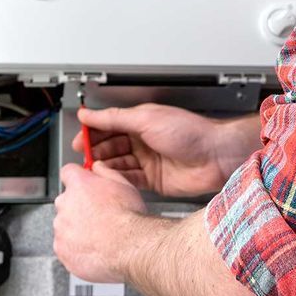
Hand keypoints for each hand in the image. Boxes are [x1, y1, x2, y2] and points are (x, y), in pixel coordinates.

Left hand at [53, 162, 147, 282]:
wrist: (128, 247)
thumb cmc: (128, 218)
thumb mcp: (124, 184)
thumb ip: (105, 172)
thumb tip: (98, 167)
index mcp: (79, 185)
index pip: (68, 173)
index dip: (77, 178)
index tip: (83, 185)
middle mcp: (65, 204)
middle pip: (66, 201)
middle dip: (78, 206)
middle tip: (98, 215)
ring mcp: (61, 228)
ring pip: (65, 224)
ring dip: (76, 228)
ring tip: (98, 235)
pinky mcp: (61, 249)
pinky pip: (64, 246)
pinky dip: (75, 247)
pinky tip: (93, 247)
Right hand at [73, 104, 260, 197]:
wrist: (216, 157)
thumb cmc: (191, 133)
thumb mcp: (146, 119)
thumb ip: (114, 118)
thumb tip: (89, 114)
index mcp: (141, 121)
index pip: (110, 125)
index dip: (93, 132)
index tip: (80, 139)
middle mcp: (144, 141)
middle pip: (111, 146)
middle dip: (96, 151)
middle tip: (84, 158)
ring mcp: (148, 161)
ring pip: (118, 164)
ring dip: (105, 166)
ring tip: (94, 170)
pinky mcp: (154, 181)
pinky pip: (129, 180)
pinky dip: (118, 179)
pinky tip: (109, 180)